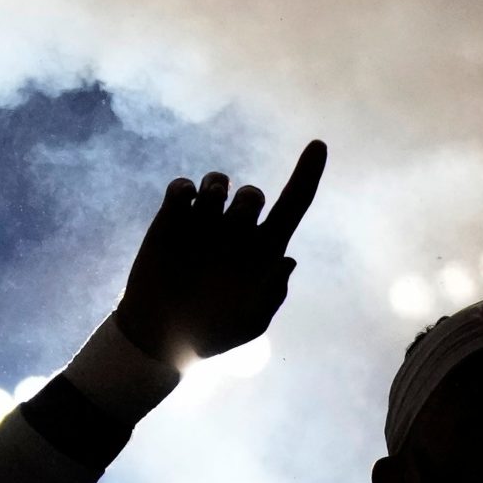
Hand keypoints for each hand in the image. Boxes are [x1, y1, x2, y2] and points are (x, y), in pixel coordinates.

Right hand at [115, 140, 326, 363]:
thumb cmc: (213, 332)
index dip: (308, 173)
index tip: (320, 144)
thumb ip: (272, 293)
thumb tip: (287, 259)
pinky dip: (184, 190)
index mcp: (264, 249)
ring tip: (206, 214)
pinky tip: (183, 205)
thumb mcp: (250, 322)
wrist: (162, 338)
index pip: (294, 203)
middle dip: (246, 204)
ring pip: (218, 181)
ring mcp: (203, 224)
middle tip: (233, 231)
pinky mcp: (170, 221)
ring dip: (215, 189)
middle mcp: (237, 231)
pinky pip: (182, 187)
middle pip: (252, 194)